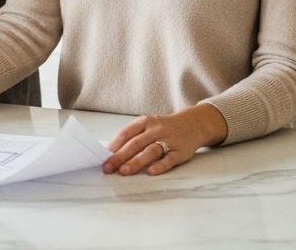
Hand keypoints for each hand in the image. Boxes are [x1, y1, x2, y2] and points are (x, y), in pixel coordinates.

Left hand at [102, 102, 227, 176]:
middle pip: (135, 143)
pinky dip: (160, 166)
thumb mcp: (148, 126)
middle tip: (107, 168)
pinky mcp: (180, 151)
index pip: (125, 133)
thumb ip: (133, 137)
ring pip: (150, 151)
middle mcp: (155, 130)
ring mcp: (169, 140)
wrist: (194, 123)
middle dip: (119, 156)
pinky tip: (150, 173)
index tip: (101, 158)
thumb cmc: (165, 128)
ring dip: (136, 161)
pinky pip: (169, 159)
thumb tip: (111, 152)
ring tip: (123, 171)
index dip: (113, 146)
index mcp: (145, 122)